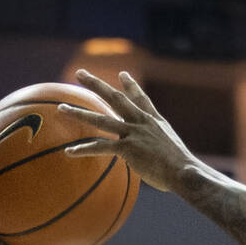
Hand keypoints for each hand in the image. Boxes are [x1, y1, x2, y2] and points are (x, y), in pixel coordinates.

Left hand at [61, 69, 197, 192]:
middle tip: (80, 73)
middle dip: (96, 84)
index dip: (131, 85)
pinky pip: (101, 147)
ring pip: (101, 119)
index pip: (141, 98)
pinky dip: (84, 150)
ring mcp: (134, 134)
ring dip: (79, 113)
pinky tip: (69, 152)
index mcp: (155, 121)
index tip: (122, 74)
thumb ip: (157, 147)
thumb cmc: (181, 167)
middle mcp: (142, 123)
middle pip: (116, 98)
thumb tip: (152, 156)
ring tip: (61, 108)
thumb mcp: (171, 149)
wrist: (184, 171)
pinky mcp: (128, 148)